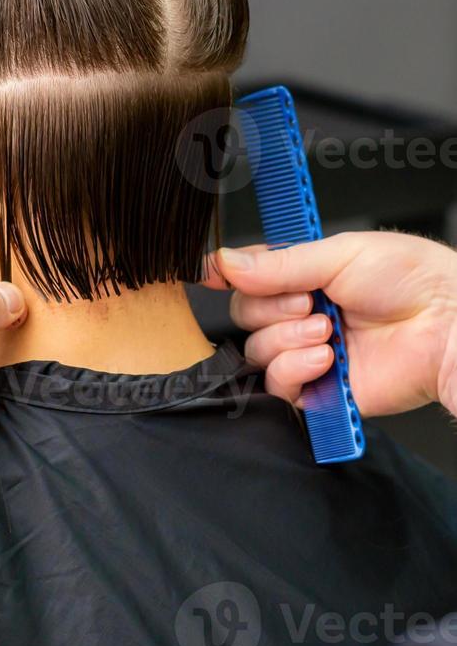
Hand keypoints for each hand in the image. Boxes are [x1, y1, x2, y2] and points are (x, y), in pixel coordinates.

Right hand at [206, 231, 456, 417]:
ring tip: (327, 330)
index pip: (249, 277)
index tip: (212, 274)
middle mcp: (302, 314)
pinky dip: (293, 369)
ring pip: (257, 351)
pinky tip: (323, 357)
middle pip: (244, 315)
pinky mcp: (320, 391)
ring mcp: (309, 353)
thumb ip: (277, 264)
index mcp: (306, 276)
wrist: (447, 324)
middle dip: (270, 308)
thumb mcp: (339, 254)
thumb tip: (225, 262)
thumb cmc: (411, 278)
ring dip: (286, 339)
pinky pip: (278, 387)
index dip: (229, 276)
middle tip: (309, 302)